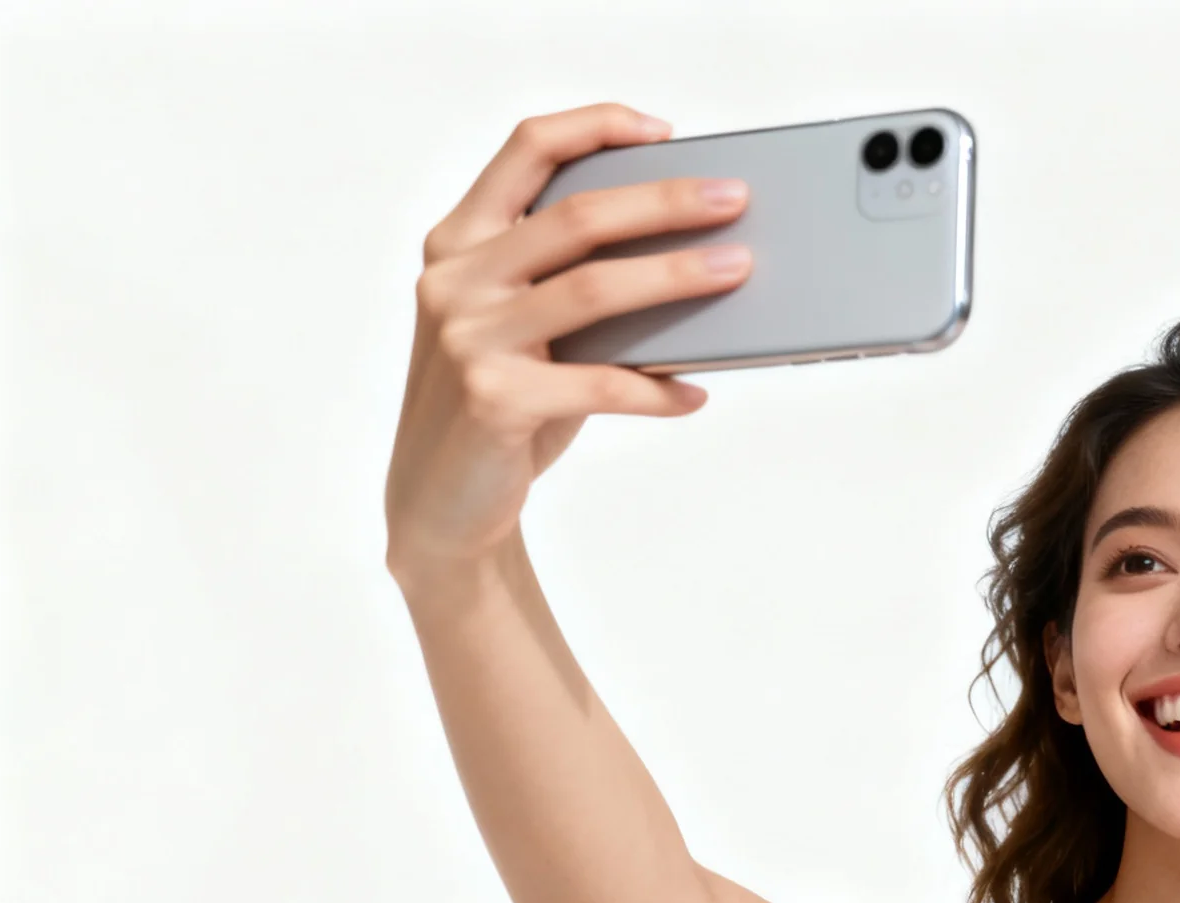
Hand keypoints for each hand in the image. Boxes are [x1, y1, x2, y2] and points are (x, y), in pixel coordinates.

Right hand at [384, 102, 751, 577]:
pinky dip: (657, 390)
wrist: (440, 500)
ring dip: (677, 276)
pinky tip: (694, 396)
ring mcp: (468, 337)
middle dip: (666, 201)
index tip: (664, 131)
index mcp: (459, 240)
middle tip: (735, 198)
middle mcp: (455, 278)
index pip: (527, 149)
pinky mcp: (494, 399)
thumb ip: (571, 282)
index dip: (598, 125)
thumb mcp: (522, 328)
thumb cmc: (501, 402)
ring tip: (738, 270)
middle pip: (578, 215)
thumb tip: (688, 254)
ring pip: (595, 288)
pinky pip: (601, 383)